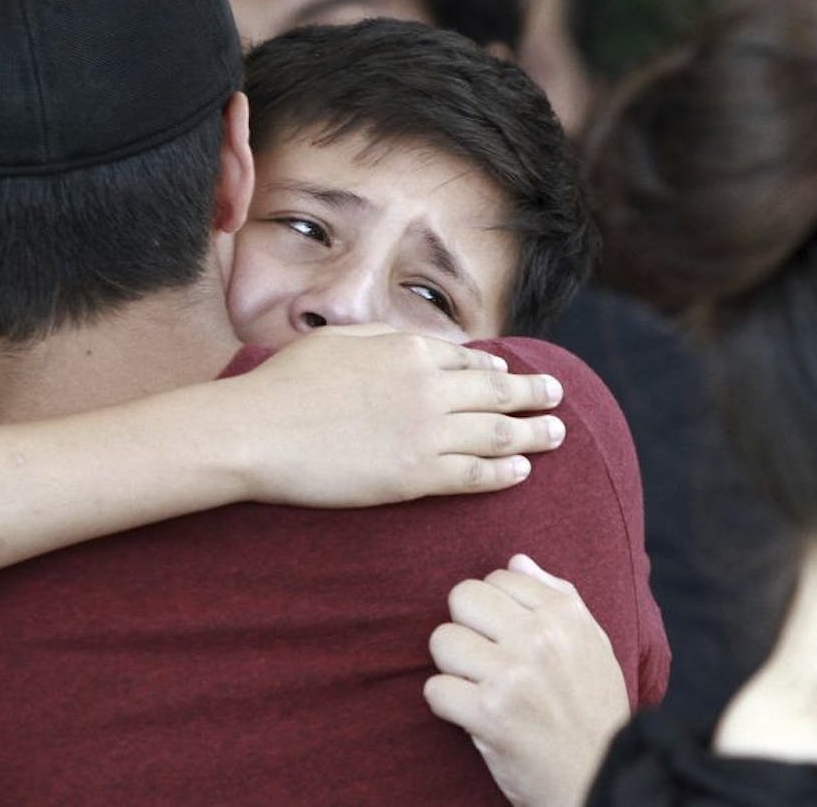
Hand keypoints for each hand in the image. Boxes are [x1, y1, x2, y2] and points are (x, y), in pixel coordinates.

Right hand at [226, 324, 565, 506]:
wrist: (259, 430)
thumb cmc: (286, 384)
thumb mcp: (339, 339)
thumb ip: (385, 339)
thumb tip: (416, 342)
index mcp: (409, 351)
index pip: (468, 360)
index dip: (495, 369)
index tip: (511, 373)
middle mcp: (429, 388)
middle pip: (498, 393)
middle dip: (534, 394)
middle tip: (557, 395)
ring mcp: (426, 433)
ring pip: (498, 434)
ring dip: (533, 433)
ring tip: (556, 433)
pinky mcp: (416, 476)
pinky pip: (475, 475)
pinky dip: (505, 472)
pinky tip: (522, 472)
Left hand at [424, 554, 628, 806]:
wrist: (602, 779)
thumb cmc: (594, 711)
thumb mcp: (593, 645)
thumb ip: (557, 596)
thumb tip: (516, 559)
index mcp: (565, 616)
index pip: (497, 576)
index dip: (494, 609)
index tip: (508, 638)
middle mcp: (539, 639)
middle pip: (461, 598)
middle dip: (467, 629)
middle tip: (485, 659)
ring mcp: (513, 676)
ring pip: (442, 641)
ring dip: (453, 668)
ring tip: (480, 687)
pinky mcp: (489, 715)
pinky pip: (434, 689)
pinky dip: (447, 705)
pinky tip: (472, 715)